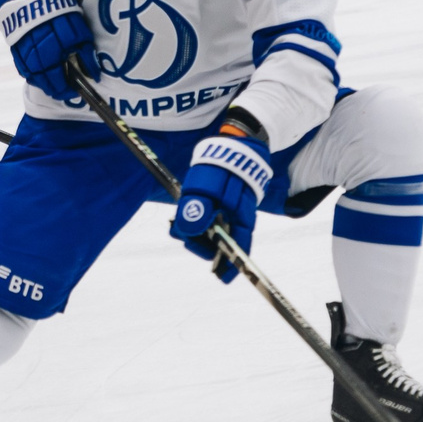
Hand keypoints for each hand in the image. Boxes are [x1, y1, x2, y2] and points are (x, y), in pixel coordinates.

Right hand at [0, 0, 93, 100]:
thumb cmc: (57, 8)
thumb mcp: (77, 25)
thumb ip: (86, 50)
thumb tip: (95, 74)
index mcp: (58, 41)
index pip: (64, 73)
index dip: (69, 86)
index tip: (76, 89)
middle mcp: (40, 46)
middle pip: (48, 77)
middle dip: (57, 88)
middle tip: (65, 92)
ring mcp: (25, 48)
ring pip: (34, 75)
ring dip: (45, 85)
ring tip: (54, 89)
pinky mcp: (14, 47)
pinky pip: (22, 68)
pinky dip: (31, 77)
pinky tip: (39, 79)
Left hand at [173, 112, 271, 283]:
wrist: (231, 145)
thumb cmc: (219, 165)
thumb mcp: (205, 185)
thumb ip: (196, 207)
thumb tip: (188, 232)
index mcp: (242, 215)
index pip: (240, 247)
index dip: (232, 264)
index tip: (222, 276)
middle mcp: (239, 218)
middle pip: (223, 243)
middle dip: (202, 244)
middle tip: (182, 234)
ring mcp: (231, 213)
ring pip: (213, 234)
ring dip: (196, 233)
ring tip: (179, 223)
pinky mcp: (223, 208)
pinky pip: (210, 223)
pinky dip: (198, 225)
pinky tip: (185, 220)